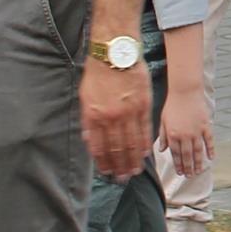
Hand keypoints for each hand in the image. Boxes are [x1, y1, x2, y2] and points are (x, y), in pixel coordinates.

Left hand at [79, 58, 150, 177]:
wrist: (115, 53)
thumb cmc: (97, 73)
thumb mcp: (85, 97)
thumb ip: (88, 120)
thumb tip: (89, 139)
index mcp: (95, 116)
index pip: (100, 147)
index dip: (104, 162)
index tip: (107, 172)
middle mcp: (112, 118)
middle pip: (117, 148)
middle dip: (119, 166)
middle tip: (122, 178)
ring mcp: (129, 112)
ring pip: (132, 142)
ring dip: (133, 159)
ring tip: (134, 170)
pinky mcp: (144, 105)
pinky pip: (145, 129)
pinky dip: (145, 143)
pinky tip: (145, 153)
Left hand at [158, 83, 212, 179]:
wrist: (185, 91)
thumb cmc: (172, 105)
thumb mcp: (163, 120)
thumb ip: (163, 136)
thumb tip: (161, 150)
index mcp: (173, 135)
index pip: (175, 154)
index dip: (178, 164)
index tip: (180, 172)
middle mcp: (185, 135)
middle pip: (187, 156)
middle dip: (188, 167)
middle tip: (189, 176)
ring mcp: (196, 131)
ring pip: (198, 151)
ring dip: (198, 163)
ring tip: (199, 171)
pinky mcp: (205, 125)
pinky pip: (209, 141)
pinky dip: (211, 150)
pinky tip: (211, 158)